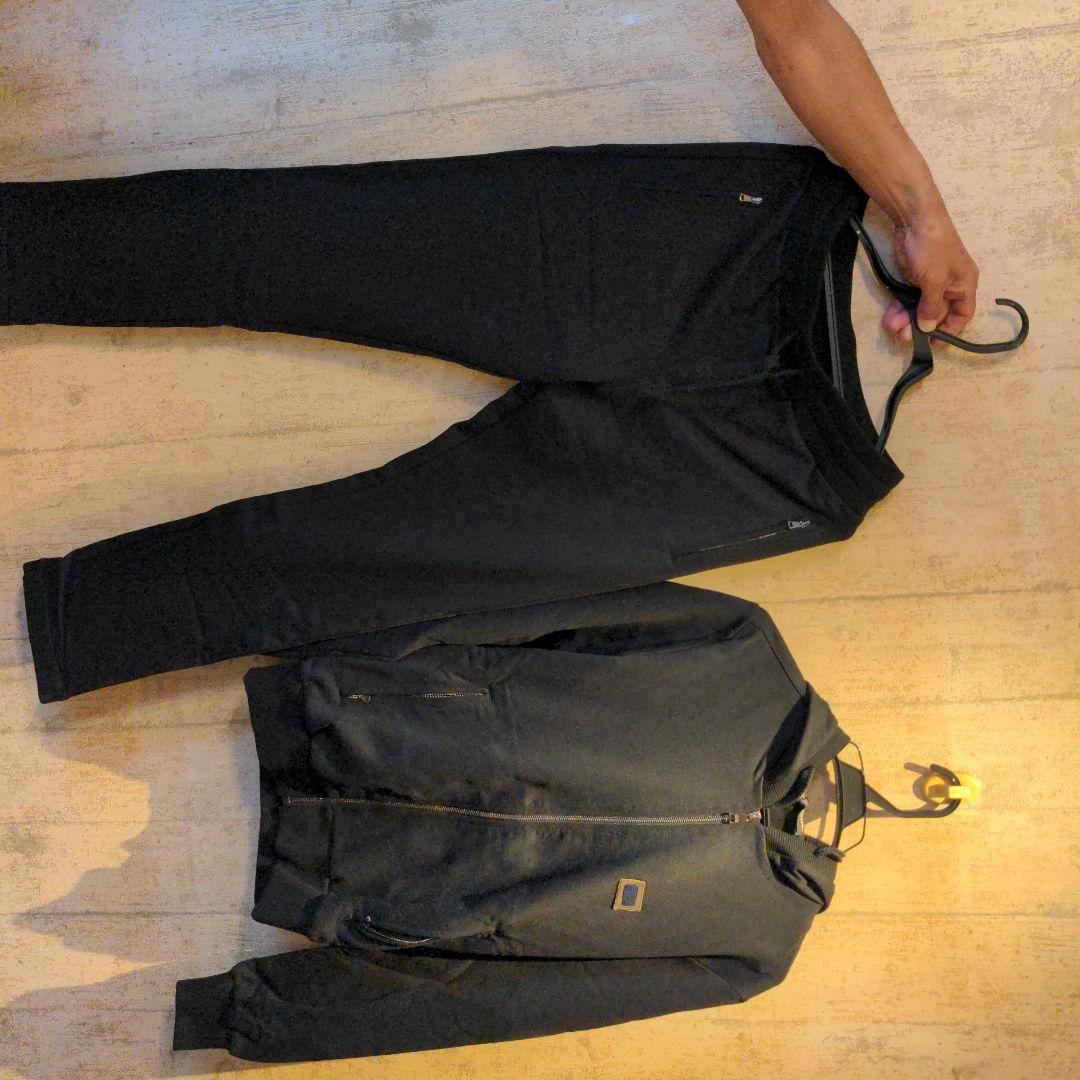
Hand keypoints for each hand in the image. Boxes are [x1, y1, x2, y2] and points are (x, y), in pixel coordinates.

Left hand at [881, 204, 978, 342]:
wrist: (914, 220)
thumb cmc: (933, 248)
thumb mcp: (935, 281)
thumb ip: (932, 306)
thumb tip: (928, 326)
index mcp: (964, 285)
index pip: (963, 314)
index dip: (950, 329)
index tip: (934, 341)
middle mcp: (949, 286)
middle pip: (937, 314)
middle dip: (920, 326)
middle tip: (904, 336)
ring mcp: (930, 282)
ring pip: (919, 308)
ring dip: (906, 319)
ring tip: (893, 328)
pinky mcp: (914, 278)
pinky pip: (908, 299)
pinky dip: (899, 308)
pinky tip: (889, 318)